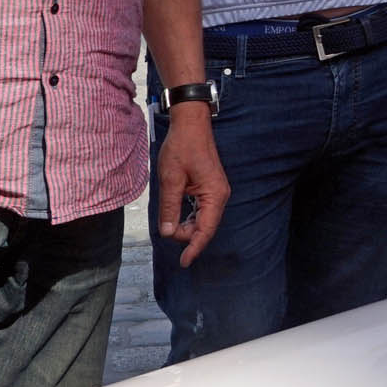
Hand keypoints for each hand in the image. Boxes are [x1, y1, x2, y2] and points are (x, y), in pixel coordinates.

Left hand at [154, 105, 228, 266]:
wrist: (191, 124)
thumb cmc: (182, 147)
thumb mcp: (170, 179)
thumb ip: (170, 208)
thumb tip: (168, 233)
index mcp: (214, 195)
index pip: (205, 230)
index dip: (194, 247)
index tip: (184, 262)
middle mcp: (219, 195)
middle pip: (205, 226)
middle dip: (187, 234)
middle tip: (166, 230)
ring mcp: (216, 191)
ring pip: (203, 219)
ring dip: (188, 225)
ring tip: (170, 223)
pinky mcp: (211, 187)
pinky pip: (202, 209)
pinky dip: (190, 216)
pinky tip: (178, 215)